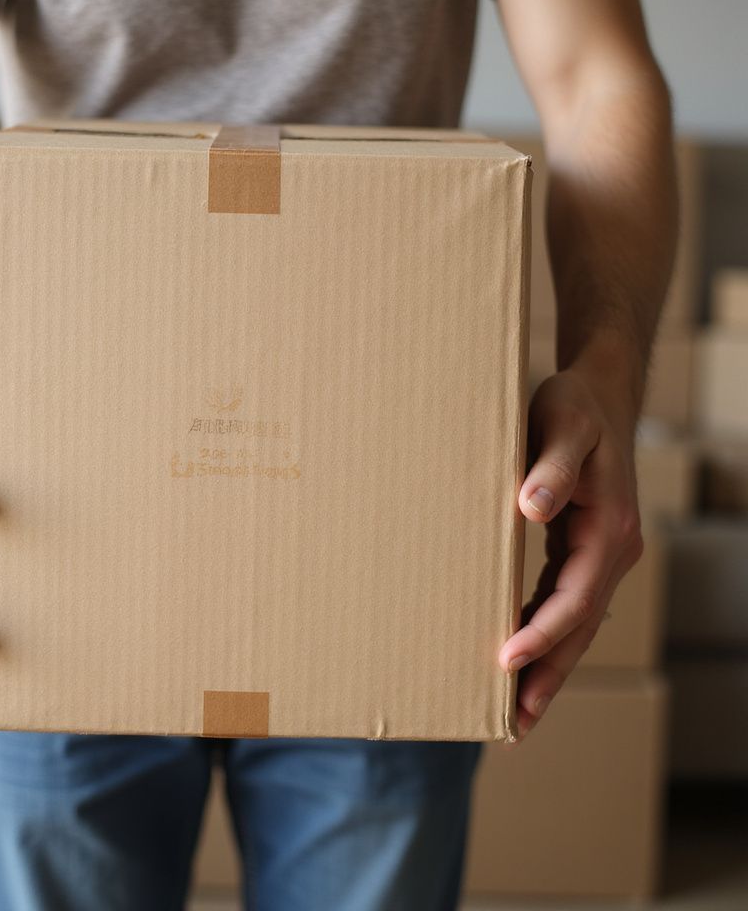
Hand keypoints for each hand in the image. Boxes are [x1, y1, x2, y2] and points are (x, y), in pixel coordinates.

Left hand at [499, 365, 643, 742]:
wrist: (598, 393)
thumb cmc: (574, 406)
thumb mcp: (561, 423)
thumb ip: (550, 465)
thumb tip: (534, 507)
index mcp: (607, 528)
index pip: (574, 599)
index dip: (541, 634)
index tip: (506, 664)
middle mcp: (612, 549)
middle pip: (579, 627)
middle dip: (549, 675)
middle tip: (515, 725)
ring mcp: (601, 552)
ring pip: (575, 621)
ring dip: (549, 664)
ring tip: (516, 710)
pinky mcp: (584, 548)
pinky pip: (566, 601)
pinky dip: (545, 631)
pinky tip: (520, 651)